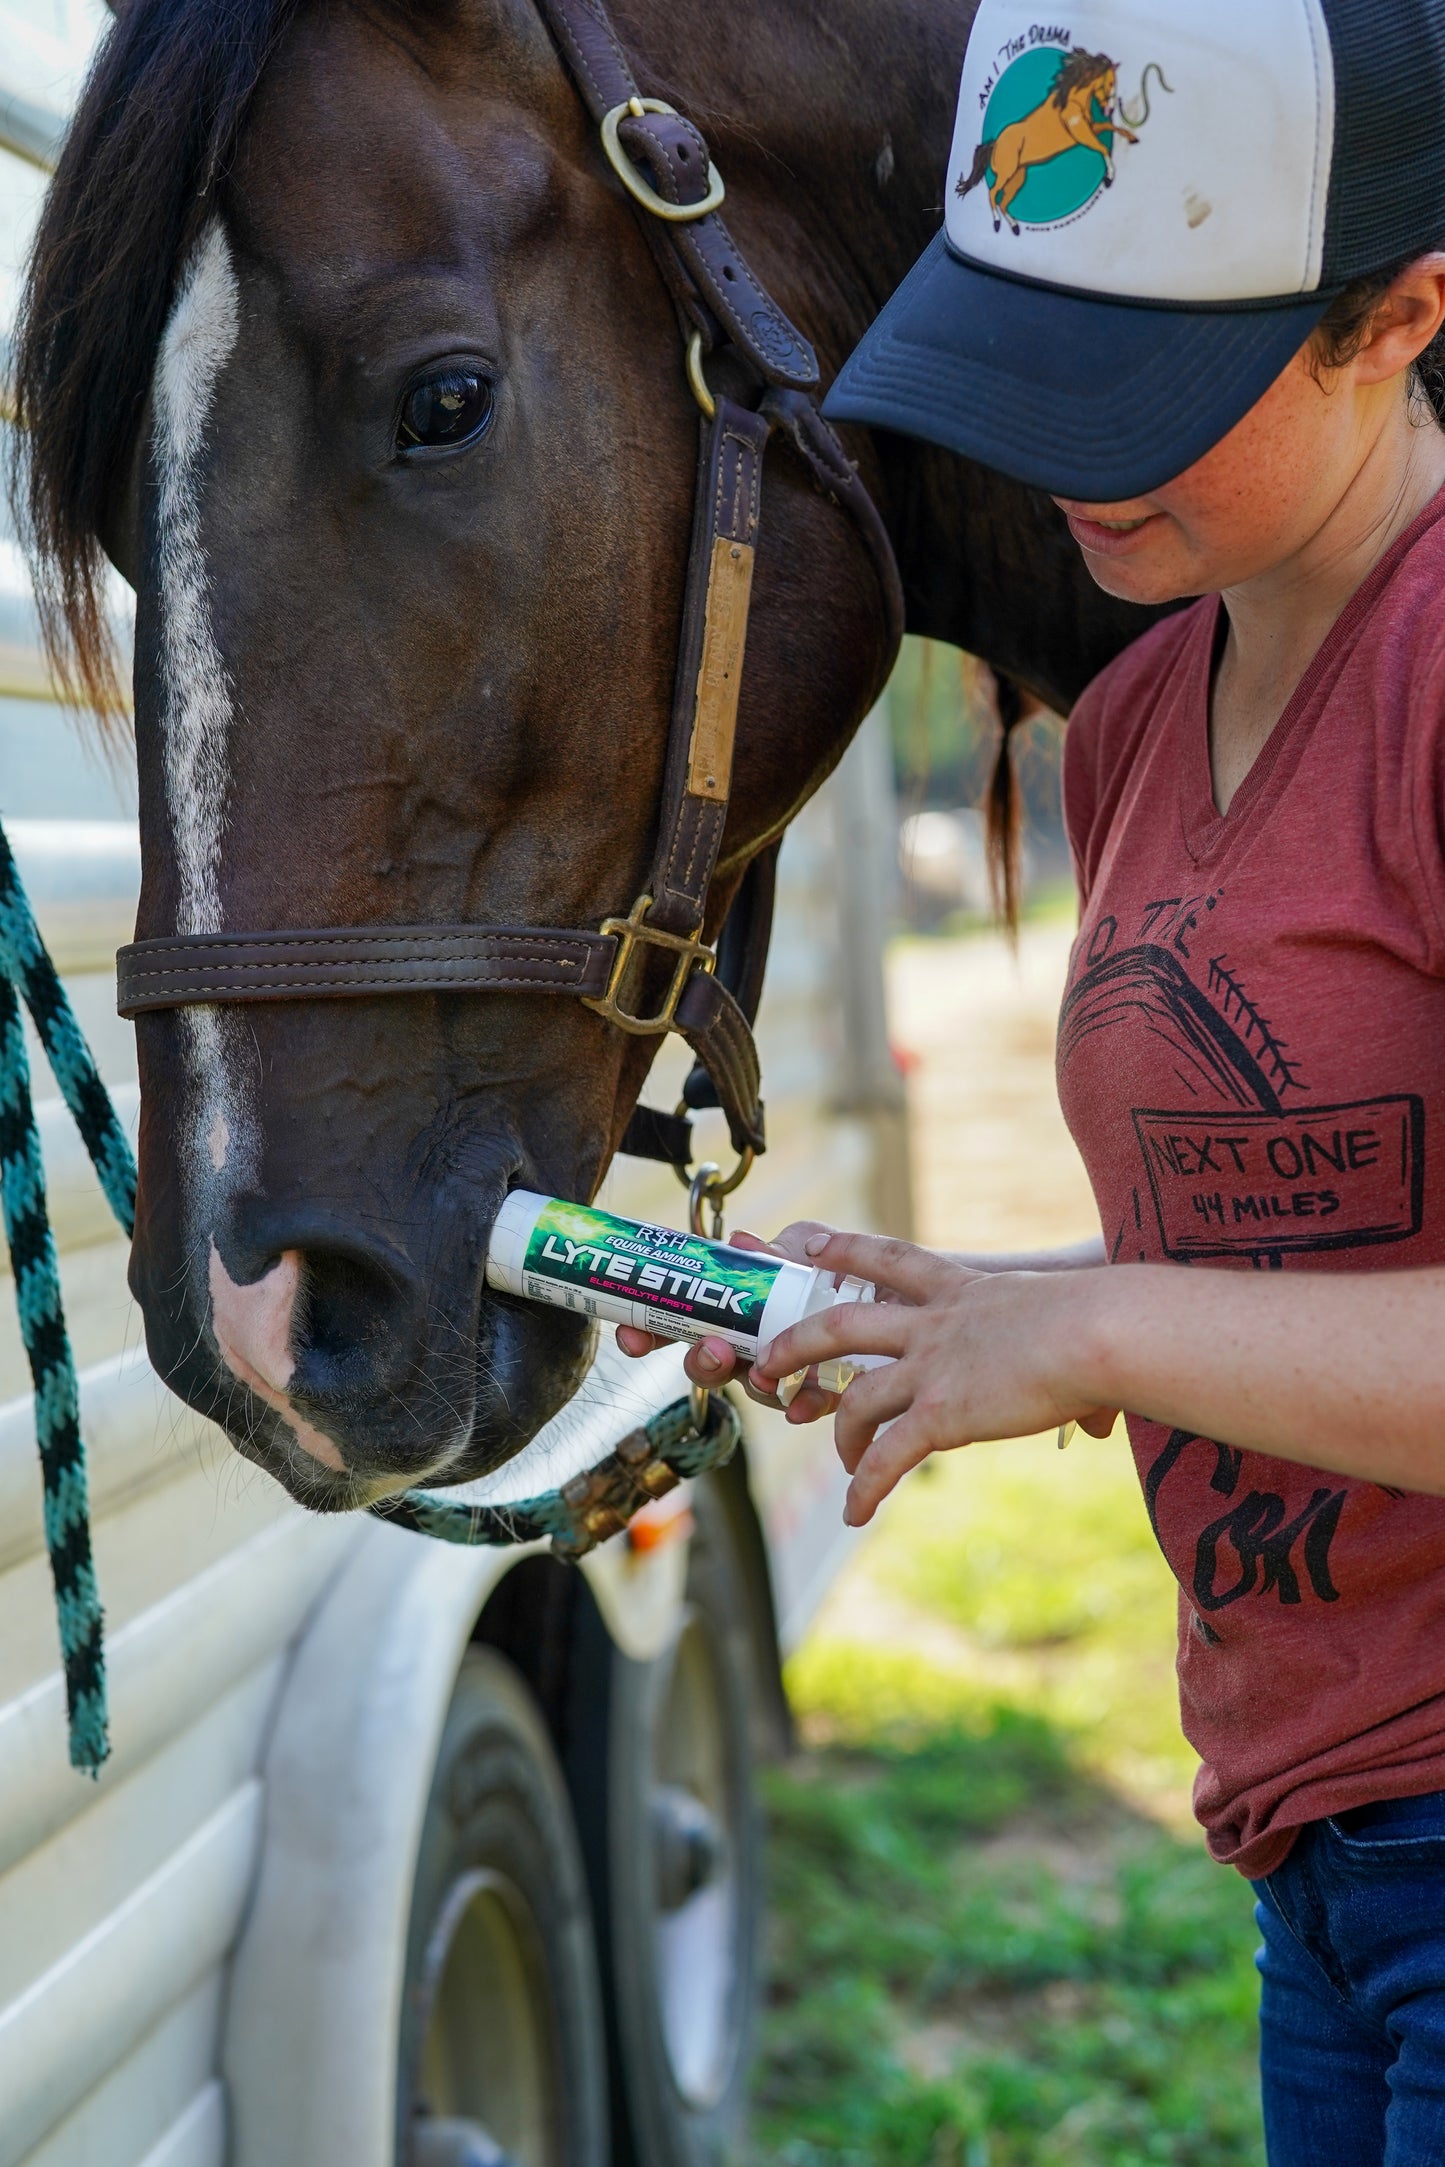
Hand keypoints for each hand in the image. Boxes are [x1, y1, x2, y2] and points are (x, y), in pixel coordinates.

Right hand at [616, 1221, 840, 1417]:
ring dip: (748, 1382)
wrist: (912, 1296)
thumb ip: (781, 1247)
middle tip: (711, 1350)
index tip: (629, 1331)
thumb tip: (740, 1244)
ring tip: (762, 1375)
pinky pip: (804, 1405)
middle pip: (709, 1360)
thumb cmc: (854, 1267)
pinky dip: (799, 1405)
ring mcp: (787, 1371)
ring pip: (751, 1386)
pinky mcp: (826, 1392)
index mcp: (737, 1305)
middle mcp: (754, 1342)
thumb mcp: (814, 1246)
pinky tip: (800, 1406)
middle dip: (699, 1361)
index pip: (683, 1316)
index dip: (650, 1327)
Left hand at [751, 1230, 1119, 1526]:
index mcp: (961, 1291)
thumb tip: (1100, 1420)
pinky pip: (888, 1456)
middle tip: (769, 1362)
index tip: (814, 1242)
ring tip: (843, 1462)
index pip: (890, 1260)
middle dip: (797, 1343)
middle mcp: (936, 1324)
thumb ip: (1061, 1361)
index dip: (847, 1250)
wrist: (1100, 1331)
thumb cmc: (1106, 1321)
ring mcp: (933, 1367)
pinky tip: (856, 1511)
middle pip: (841, 1324)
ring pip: (857, 1397)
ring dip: (841, 1433)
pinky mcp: (942, 1412)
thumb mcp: (1064, 1319)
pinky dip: (866, 1486)